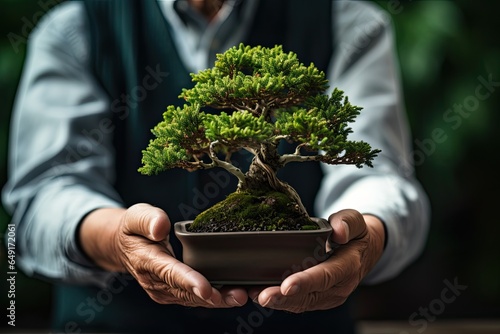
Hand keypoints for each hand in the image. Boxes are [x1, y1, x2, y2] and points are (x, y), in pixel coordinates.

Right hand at [79, 203, 247, 307]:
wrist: (122, 247)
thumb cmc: (133, 229)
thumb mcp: (135, 216)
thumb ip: (148, 219)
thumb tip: (161, 227)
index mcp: (146, 260)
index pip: (169, 272)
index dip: (188, 281)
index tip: (205, 289)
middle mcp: (155, 281)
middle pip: (186, 292)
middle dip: (213, 296)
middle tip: (238, 295)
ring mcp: (164, 290)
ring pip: (192, 298)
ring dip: (217, 300)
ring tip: (240, 296)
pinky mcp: (172, 293)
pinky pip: (193, 298)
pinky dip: (213, 298)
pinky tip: (232, 295)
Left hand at [248, 209, 384, 312]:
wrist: (363, 252)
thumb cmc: (356, 234)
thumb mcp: (357, 221)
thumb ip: (348, 222)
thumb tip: (339, 232)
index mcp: (349, 266)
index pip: (326, 275)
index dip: (306, 281)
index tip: (286, 285)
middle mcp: (339, 287)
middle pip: (309, 295)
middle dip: (284, 298)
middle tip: (262, 296)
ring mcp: (328, 296)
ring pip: (301, 303)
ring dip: (279, 302)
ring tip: (256, 296)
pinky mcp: (318, 298)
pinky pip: (298, 302)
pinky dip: (280, 300)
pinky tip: (259, 294)